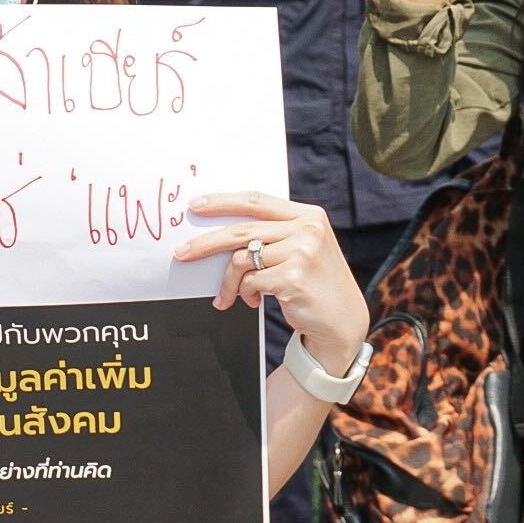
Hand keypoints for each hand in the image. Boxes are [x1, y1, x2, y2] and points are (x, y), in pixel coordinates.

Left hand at [174, 192, 368, 376]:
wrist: (342, 322)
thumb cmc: (313, 284)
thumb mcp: (301, 248)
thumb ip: (273, 233)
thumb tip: (221, 230)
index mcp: (308, 215)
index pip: (257, 200)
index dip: (223, 202)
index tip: (196, 205)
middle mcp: (308, 229)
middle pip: (242, 230)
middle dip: (205, 244)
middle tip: (181, 254)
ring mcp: (303, 252)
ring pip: (241, 259)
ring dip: (229, 282)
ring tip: (230, 295)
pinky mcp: (294, 277)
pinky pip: (249, 281)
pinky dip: (244, 294)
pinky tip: (254, 301)